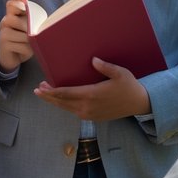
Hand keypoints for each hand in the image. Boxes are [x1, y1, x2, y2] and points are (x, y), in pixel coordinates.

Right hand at [0, 0, 33, 72]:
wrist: (12, 57)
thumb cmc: (22, 39)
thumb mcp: (26, 25)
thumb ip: (28, 14)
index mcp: (10, 15)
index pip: (12, 4)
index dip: (19, 3)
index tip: (25, 2)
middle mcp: (5, 22)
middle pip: (21, 21)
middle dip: (31, 29)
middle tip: (34, 34)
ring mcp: (3, 34)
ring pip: (24, 36)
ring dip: (31, 42)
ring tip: (30, 44)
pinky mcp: (4, 46)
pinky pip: (22, 46)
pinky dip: (28, 50)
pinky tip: (25, 50)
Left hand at [33, 58, 150, 120]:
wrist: (139, 104)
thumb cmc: (129, 86)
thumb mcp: (120, 73)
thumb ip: (105, 66)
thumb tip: (93, 60)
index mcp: (91, 95)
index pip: (66, 94)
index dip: (52, 92)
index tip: (41, 88)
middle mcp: (87, 107)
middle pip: (62, 103)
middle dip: (49, 97)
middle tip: (38, 90)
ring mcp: (90, 114)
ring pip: (67, 108)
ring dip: (56, 101)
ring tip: (46, 94)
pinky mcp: (93, 117)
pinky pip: (74, 111)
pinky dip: (65, 105)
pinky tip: (62, 100)